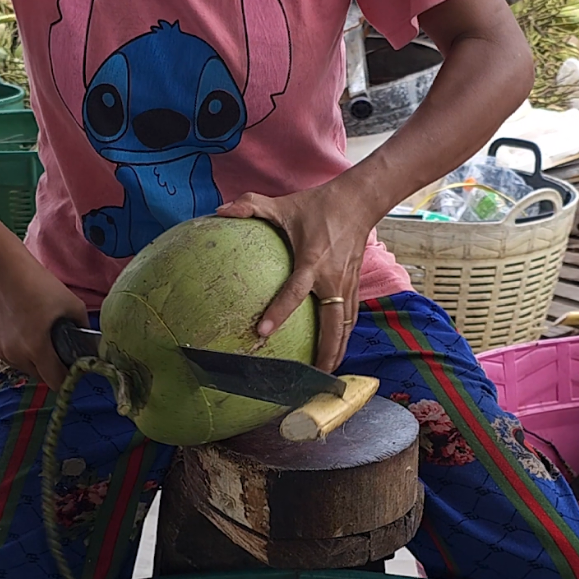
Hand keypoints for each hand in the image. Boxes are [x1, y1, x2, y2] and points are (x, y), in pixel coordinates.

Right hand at [0, 244, 88, 391]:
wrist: (4, 271)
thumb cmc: (39, 284)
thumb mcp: (72, 304)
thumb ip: (82, 328)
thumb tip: (90, 344)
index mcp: (38, 348)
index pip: (55, 382)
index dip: (67, 378)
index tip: (72, 369)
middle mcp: (17, 355)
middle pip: (40, 376)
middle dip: (51, 368)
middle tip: (57, 348)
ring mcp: (2, 352)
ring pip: (24, 368)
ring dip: (34, 361)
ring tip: (39, 337)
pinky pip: (11, 358)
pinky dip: (19, 352)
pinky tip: (24, 332)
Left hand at [217, 180, 373, 372]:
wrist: (359, 201)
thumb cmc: (319, 205)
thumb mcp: (284, 204)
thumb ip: (251, 206)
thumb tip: (220, 210)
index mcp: (313, 262)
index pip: (294, 292)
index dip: (278, 312)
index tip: (261, 331)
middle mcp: (332, 278)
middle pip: (332, 324)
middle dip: (325, 352)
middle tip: (311, 377)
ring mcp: (347, 284)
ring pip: (345, 325)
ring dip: (338, 350)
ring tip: (326, 375)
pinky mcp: (354, 284)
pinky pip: (350, 316)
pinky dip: (344, 335)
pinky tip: (336, 350)